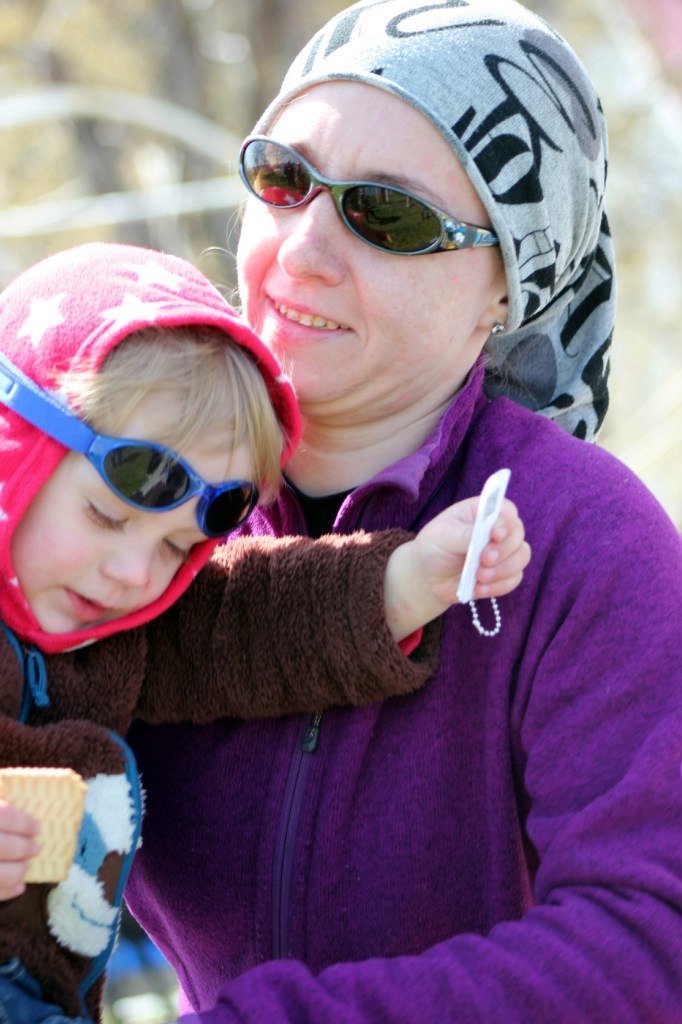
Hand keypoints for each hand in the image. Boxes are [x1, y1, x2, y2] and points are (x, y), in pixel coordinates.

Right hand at [0, 798, 39, 898]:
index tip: (37, 828)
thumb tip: (19, 805)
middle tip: (36, 848)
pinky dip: (7, 891)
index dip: (23, 823)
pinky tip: (19, 886)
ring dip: (17, 871)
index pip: (3, 816)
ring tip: (25, 867)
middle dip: (23, 848)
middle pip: (2, 845)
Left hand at [384, 497, 530, 638]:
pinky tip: (479, 588)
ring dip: (503, 570)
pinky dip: (499, 586)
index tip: (495, 535)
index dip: (506, 522)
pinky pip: (515, 579)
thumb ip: (466, 534)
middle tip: (483, 560)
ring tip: (479, 577)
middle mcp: (496, 529)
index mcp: (481, 512)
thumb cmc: (433, 548)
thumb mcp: (442, 536)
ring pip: (522, 556)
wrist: (428, 579)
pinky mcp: (504, 574)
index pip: (506, 510)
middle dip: (503, 550)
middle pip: (518, 533)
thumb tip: (488, 535)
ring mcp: (503, 552)